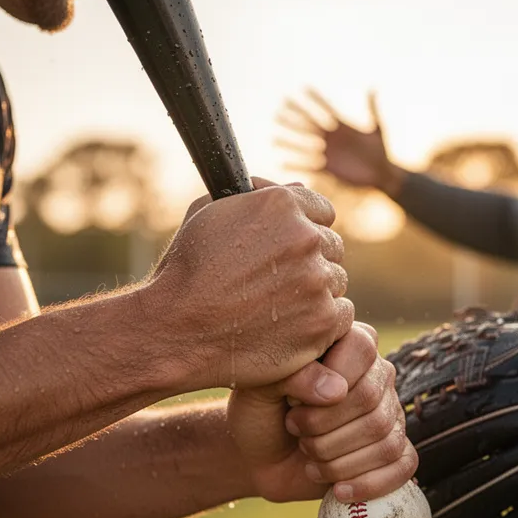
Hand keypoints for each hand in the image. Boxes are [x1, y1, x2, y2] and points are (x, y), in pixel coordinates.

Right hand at [140, 178, 353, 393]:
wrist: (176, 330)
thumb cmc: (186, 272)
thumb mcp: (210, 213)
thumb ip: (260, 194)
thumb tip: (298, 187)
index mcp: (281, 205)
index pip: (323, 211)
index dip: (307, 228)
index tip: (290, 248)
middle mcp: (306, 238)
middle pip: (332, 248)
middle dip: (310, 262)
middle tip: (278, 283)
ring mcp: (317, 281)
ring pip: (337, 282)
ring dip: (316, 292)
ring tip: (277, 307)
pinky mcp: (322, 322)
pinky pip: (341, 315)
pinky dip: (323, 322)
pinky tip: (292, 327)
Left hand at [227, 322, 417, 503]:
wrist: (260, 457)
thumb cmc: (261, 414)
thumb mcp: (260, 388)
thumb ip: (293, 376)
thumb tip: (334, 390)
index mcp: (349, 346)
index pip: (361, 349)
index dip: (327, 380)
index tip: (291, 402)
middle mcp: (377, 376)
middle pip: (371, 401)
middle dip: (324, 427)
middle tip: (296, 430)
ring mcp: (390, 415)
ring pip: (385, 439)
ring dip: (337, 459)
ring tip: (310, 457)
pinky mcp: (393, 451)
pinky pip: (404, 465)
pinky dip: (369, 483)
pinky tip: (338, 489)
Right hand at [276, 89, 404, 195]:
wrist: (383, 174)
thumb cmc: (382, 152)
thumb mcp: (377, 129)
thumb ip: (373, 109)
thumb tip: (372, 88)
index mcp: (342, 127)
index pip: (325, 109)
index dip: (316, 99)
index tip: (304, 88)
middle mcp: (331, 139)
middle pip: (309, 126)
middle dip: (294, 119)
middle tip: (278, 112)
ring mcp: (328, 153)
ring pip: (305, 146)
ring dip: (290, 143)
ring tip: (274, 139)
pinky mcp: (329, 169)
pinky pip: (309, 166)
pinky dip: (296, 165)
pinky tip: (283, 164)